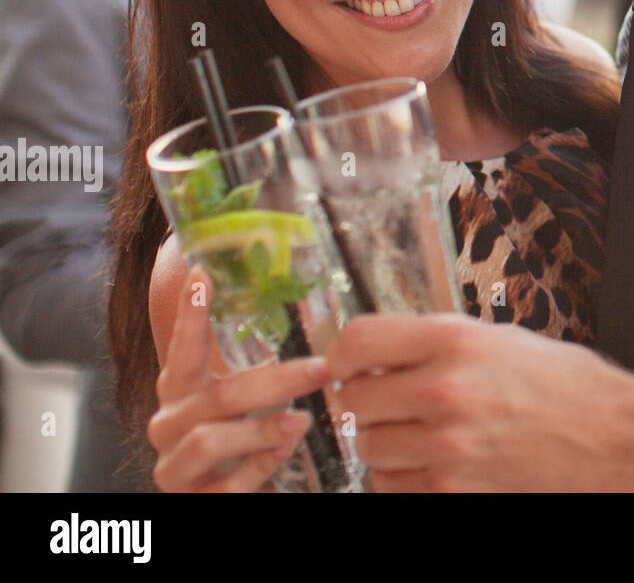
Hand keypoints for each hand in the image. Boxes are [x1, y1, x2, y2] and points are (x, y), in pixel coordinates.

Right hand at [148, 268, 332, 491]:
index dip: (189, 315)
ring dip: (260, 430)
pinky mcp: (192, 502)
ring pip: (209, 441)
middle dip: (275, 381)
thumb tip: (306, 318)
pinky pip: (226, 487)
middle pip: (218, 396)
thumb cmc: (240, 435)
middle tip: (320, 369)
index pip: (182, 348)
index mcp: (179, 390)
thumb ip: (258, 367)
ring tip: (301, 422)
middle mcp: (168, 424)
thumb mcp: (243, 397)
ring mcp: (175, 466)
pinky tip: (283, 454)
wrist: (225, 495)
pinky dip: (258, 469)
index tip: (204, 275)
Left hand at [326, 314, 633, 491]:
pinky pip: (391, 486)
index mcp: (454, 339)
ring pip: (367, 447)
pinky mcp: (453, 490)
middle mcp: (444, 389)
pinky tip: (427, 461)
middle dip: (363, 400)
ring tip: (416, 432)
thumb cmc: (564, 384)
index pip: (356, 340)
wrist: (614, 437)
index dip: (342, 353)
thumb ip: (437, 344)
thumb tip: (380, 353)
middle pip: (352, 399)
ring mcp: (447, 446)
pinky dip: (399, 477)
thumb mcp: (499, 339)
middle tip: (386, 401)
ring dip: (382, 441)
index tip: (348, 363)